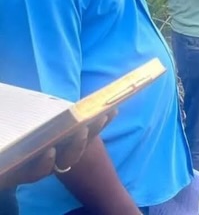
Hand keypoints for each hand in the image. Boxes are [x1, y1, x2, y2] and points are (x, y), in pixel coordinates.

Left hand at [0, 110, 114, 188]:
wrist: (0, 157)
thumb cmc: (17, 133)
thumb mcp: (35, 120)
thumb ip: (50, 112)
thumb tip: (67, 97)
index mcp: (61, 139)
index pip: (87, 130)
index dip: (102, 121)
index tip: (114, 108)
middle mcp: (56, 153)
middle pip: (82, 144)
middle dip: (94, 130)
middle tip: (101, 115)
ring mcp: (43, 165)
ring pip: (66, 161)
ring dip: (77, 146)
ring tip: (80, 131)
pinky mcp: (24, 174)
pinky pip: (39, 173)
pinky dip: (47, 163)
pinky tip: (50, 152)